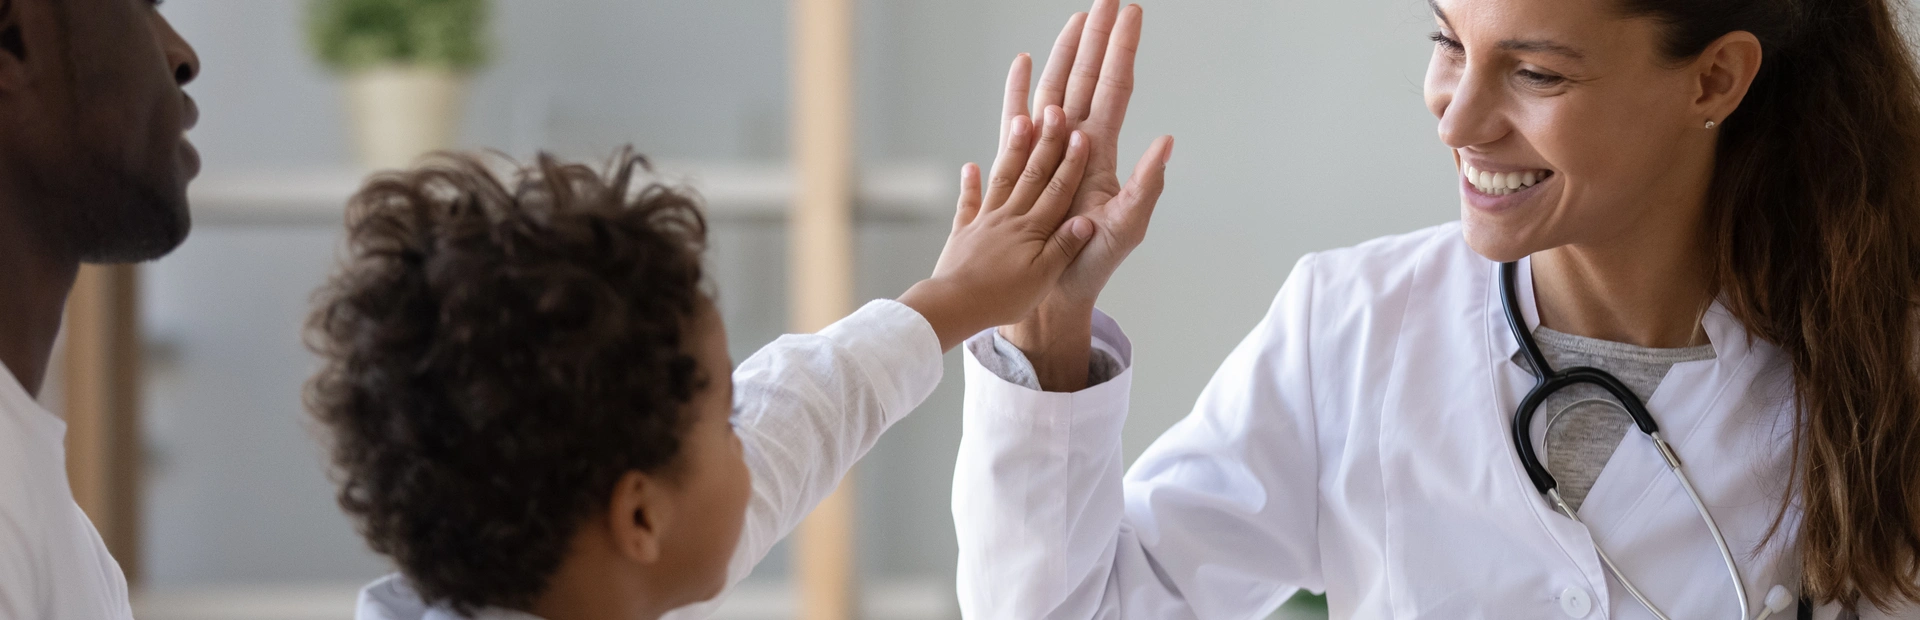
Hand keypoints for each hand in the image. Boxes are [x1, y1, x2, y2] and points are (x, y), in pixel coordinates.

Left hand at [899, 106, 1095, 351]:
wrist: (954, 306)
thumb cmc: (1002, 297)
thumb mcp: (1042, 277)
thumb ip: (1063, 246)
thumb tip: (1087, 219)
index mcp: (1033, 229)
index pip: (1058, 190)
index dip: (1072, 163)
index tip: (1082, 135)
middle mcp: (1009, 217)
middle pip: (1032, 174)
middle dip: (1047, 141)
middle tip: (1055, 110)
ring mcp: (984, 222)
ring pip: (1003, 178)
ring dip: (1013, 149)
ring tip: (1020, 119)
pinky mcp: (963, 233)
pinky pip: (968, 204)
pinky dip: (970, 185)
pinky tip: (970, 167)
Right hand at [1000, 1, 1173, 390]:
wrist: (1052, 288)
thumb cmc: (1092, 261)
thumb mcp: (1127, 227)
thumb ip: (1147, 185)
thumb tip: (1167, 142)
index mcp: (1101, 151)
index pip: (1114, 87)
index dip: (1121, 50)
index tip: (1129, 12)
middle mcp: (1075, 143)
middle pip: (1086, 77)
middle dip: (1096, 38)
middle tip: (1104, 0)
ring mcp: (1047, 150)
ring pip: (1055, 88)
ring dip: (1064, 53)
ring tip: (1075, 19)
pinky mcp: (1020, 164)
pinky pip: (1016, 118)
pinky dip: (1018, 90)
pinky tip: (1023, 62)